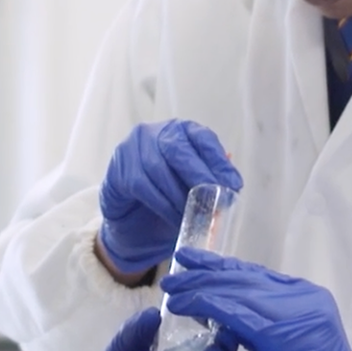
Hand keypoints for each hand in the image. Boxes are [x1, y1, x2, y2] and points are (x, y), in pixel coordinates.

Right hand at [98, 120, 242, 274]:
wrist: (130, 220)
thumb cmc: (166, 196)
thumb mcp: (192, 188)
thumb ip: (210, 181)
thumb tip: (231, 184)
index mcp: (179, 130)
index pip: (202, 138)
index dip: (218, 162)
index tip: (234, 185)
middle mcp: (154, 132)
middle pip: (178, 149)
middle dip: (199, 176)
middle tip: (215, 200)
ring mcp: (132, 147)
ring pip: (159, 169)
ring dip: (179, 196)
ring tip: (195, 216)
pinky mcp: (118, 168)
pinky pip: (142, 186)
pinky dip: (162, 204)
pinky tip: (175, 217)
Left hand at [161, 248, 351, 350]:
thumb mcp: (283, 347)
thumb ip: (259, 325)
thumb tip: (220, 313)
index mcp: (305, 295)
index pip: (253, 274)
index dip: (218, 265)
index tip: (189, 260)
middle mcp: (304, 296)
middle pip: (244, 278)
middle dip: (203, 273)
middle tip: (172, 273)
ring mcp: (300, 312)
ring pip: (238, 292)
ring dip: (200, 289)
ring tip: (173, 290)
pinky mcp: (289, 334)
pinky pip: (240, 315)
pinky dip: (209, 307)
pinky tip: (188, 307)